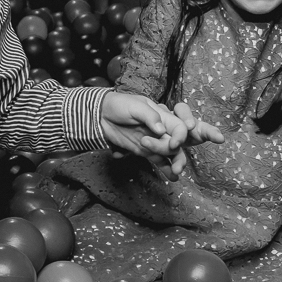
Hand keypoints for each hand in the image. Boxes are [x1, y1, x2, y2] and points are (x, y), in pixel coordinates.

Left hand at [100, 92, 217, 180]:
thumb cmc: (119, 105)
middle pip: (175, 144)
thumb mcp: (136, 106)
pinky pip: (157, 160)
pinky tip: (172, 177)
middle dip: (177, 155)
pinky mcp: (144, 150)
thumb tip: (161, 130)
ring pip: (169, 154)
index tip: (173, 144)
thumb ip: (149, 116)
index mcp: (162, 117)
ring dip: (175, 164)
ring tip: (175, 173)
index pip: (179, 127)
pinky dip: (165, 168)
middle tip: (174, 165)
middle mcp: (161, 130)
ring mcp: (153, 142)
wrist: (101, 115)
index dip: (180, 136)